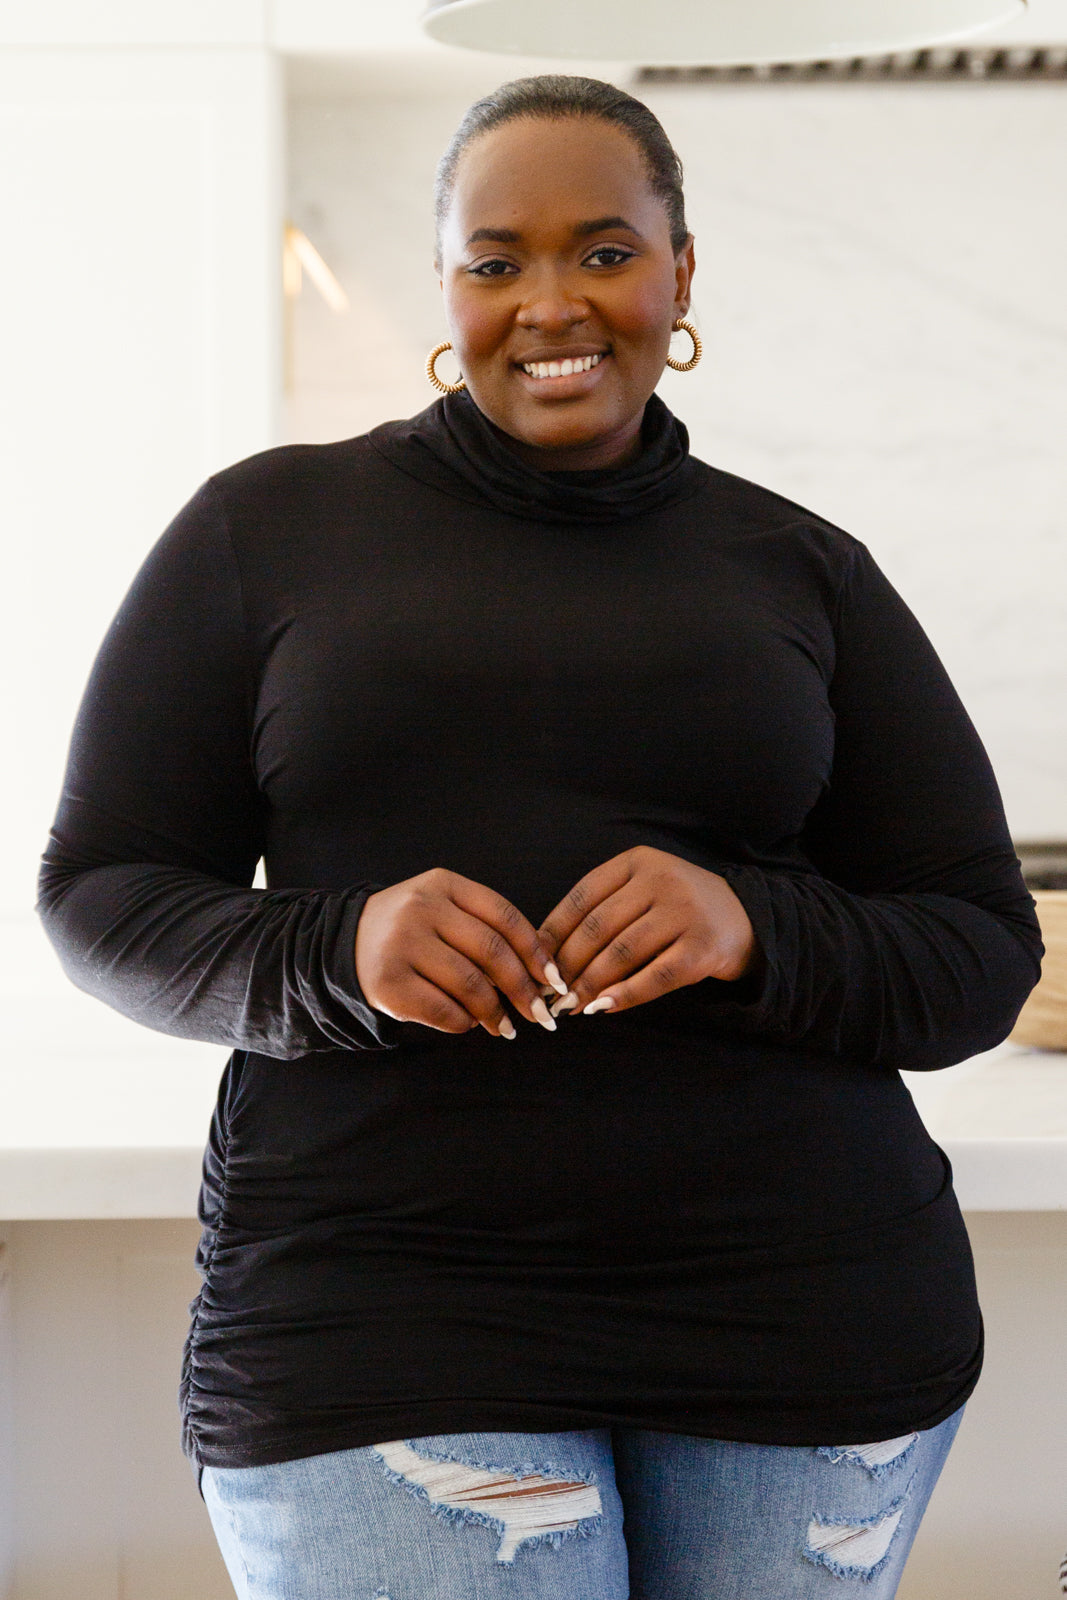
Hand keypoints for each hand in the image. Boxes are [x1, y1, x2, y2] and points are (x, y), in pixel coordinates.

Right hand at [354, 868, 561, 1037]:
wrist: (346, 944)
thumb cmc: (414, 932)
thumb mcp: (444, 909)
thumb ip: (487, 929)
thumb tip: (543, 974)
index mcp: (443, 884)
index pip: (504, 916)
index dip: (536, 950)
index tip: (553, 978)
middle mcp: (420, 908)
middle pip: (492, 951)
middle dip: (523, 988)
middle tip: (538, 1013)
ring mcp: (401, 944)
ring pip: (470, 985)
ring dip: (494, 1012)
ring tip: (503, 1025)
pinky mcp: (388, 983)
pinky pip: (443, 1010)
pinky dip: (464, 1022)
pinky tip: (467, 1023)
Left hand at [538, 846, 758, 1017]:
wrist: (744, 918)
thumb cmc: (677, 908)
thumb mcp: (642, 890)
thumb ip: (602, 911)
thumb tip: (548, 955)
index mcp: (637, 861)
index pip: (582, 898)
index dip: (553, 933)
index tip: (535, 962)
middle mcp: (662, 880)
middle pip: (598, 929)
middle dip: (568, 966)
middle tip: (550, 992)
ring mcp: (685, 913)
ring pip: (621, 954)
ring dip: (590, 985)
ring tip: (571, 1005)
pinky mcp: (703, 948)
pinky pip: (654, 978)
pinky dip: (624, 996)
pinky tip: (602, 1008)